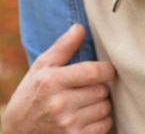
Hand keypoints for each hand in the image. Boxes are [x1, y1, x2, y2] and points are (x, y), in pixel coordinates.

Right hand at [1, 24, 115, 133]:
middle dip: (100, 87)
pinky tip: (86, 118)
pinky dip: (100, 121)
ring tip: (85, 103)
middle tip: (88, 88)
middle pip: (102, 90)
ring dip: (101, 104)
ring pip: (105, 108)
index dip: (107, 69)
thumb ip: (63, 47)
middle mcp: (59, 105)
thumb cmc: (31, 96)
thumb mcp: (41, 68)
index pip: (94, 72)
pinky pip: (104, 126)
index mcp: (52, 82)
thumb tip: (80, 27)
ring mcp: (67, 126)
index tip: (107, 69)